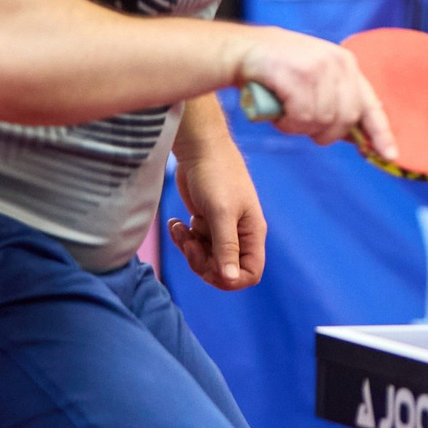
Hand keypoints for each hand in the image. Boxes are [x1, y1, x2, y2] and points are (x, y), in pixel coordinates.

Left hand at [169, 138, 265, 289]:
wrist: (199, 147)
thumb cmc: (216, 175)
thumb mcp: (220, 213)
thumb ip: (226, 248)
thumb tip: (231, 280)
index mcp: (252, 233)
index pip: (251, 272)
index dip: (231, 279)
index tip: (209, 268)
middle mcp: (239, 234)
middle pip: (224, 269)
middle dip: (203, 263)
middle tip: (190, 245)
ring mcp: (221, 228)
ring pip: (207, 258)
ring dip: (189, 249)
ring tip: (180, 227)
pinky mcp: (205, 221)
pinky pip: (195, 243)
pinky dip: (183, 238)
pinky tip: (175, 222)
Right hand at [238, 30, 396, 160]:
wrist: (239, 50)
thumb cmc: (275, 70)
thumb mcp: (314, 78)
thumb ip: (336, 101)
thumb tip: (358, 138)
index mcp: (346, 64)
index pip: (371, 104)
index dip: (381, 132)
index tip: (390, 154)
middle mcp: (338, 63)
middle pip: (346, 119)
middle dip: (325, 133)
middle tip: (301, 125)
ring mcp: (319, 68)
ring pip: (322, 121)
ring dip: (300, 127)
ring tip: (285, 112)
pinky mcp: (300, 75)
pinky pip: (303, 117)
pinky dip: (288, 123)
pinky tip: (278, 112)